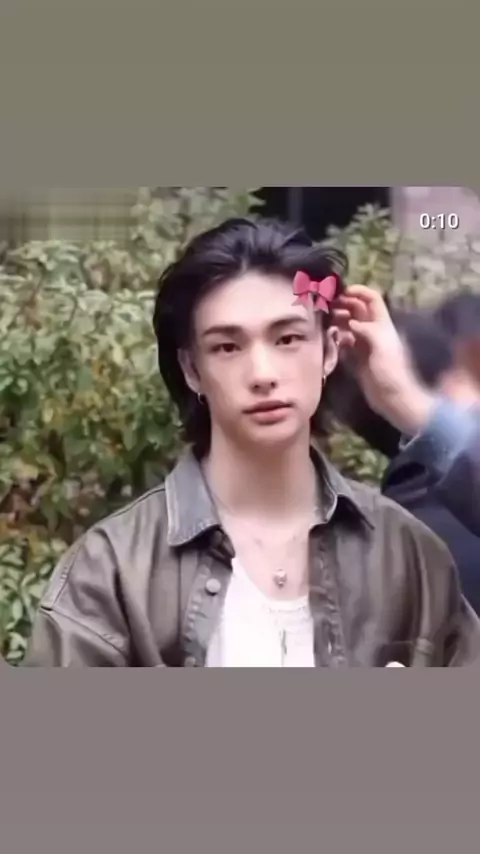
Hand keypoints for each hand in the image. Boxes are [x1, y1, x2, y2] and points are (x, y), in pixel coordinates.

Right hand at [333, 285, 436, 434]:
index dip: (358, 292)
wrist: (393, 398)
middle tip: (325, 305)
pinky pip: (345, 341)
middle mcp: (373, 330)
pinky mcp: (357, 357)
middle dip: (343, 304)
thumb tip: (349, 321)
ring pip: (349, 324)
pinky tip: (328, 337)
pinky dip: (336, 336)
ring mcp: (365, 344)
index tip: (340, 292)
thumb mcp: (382, 347)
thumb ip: (367, 330)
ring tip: (323, 319)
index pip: (372, 299)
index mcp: (382, 324)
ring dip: (337, 319)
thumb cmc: (391, 372)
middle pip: (358, 309)